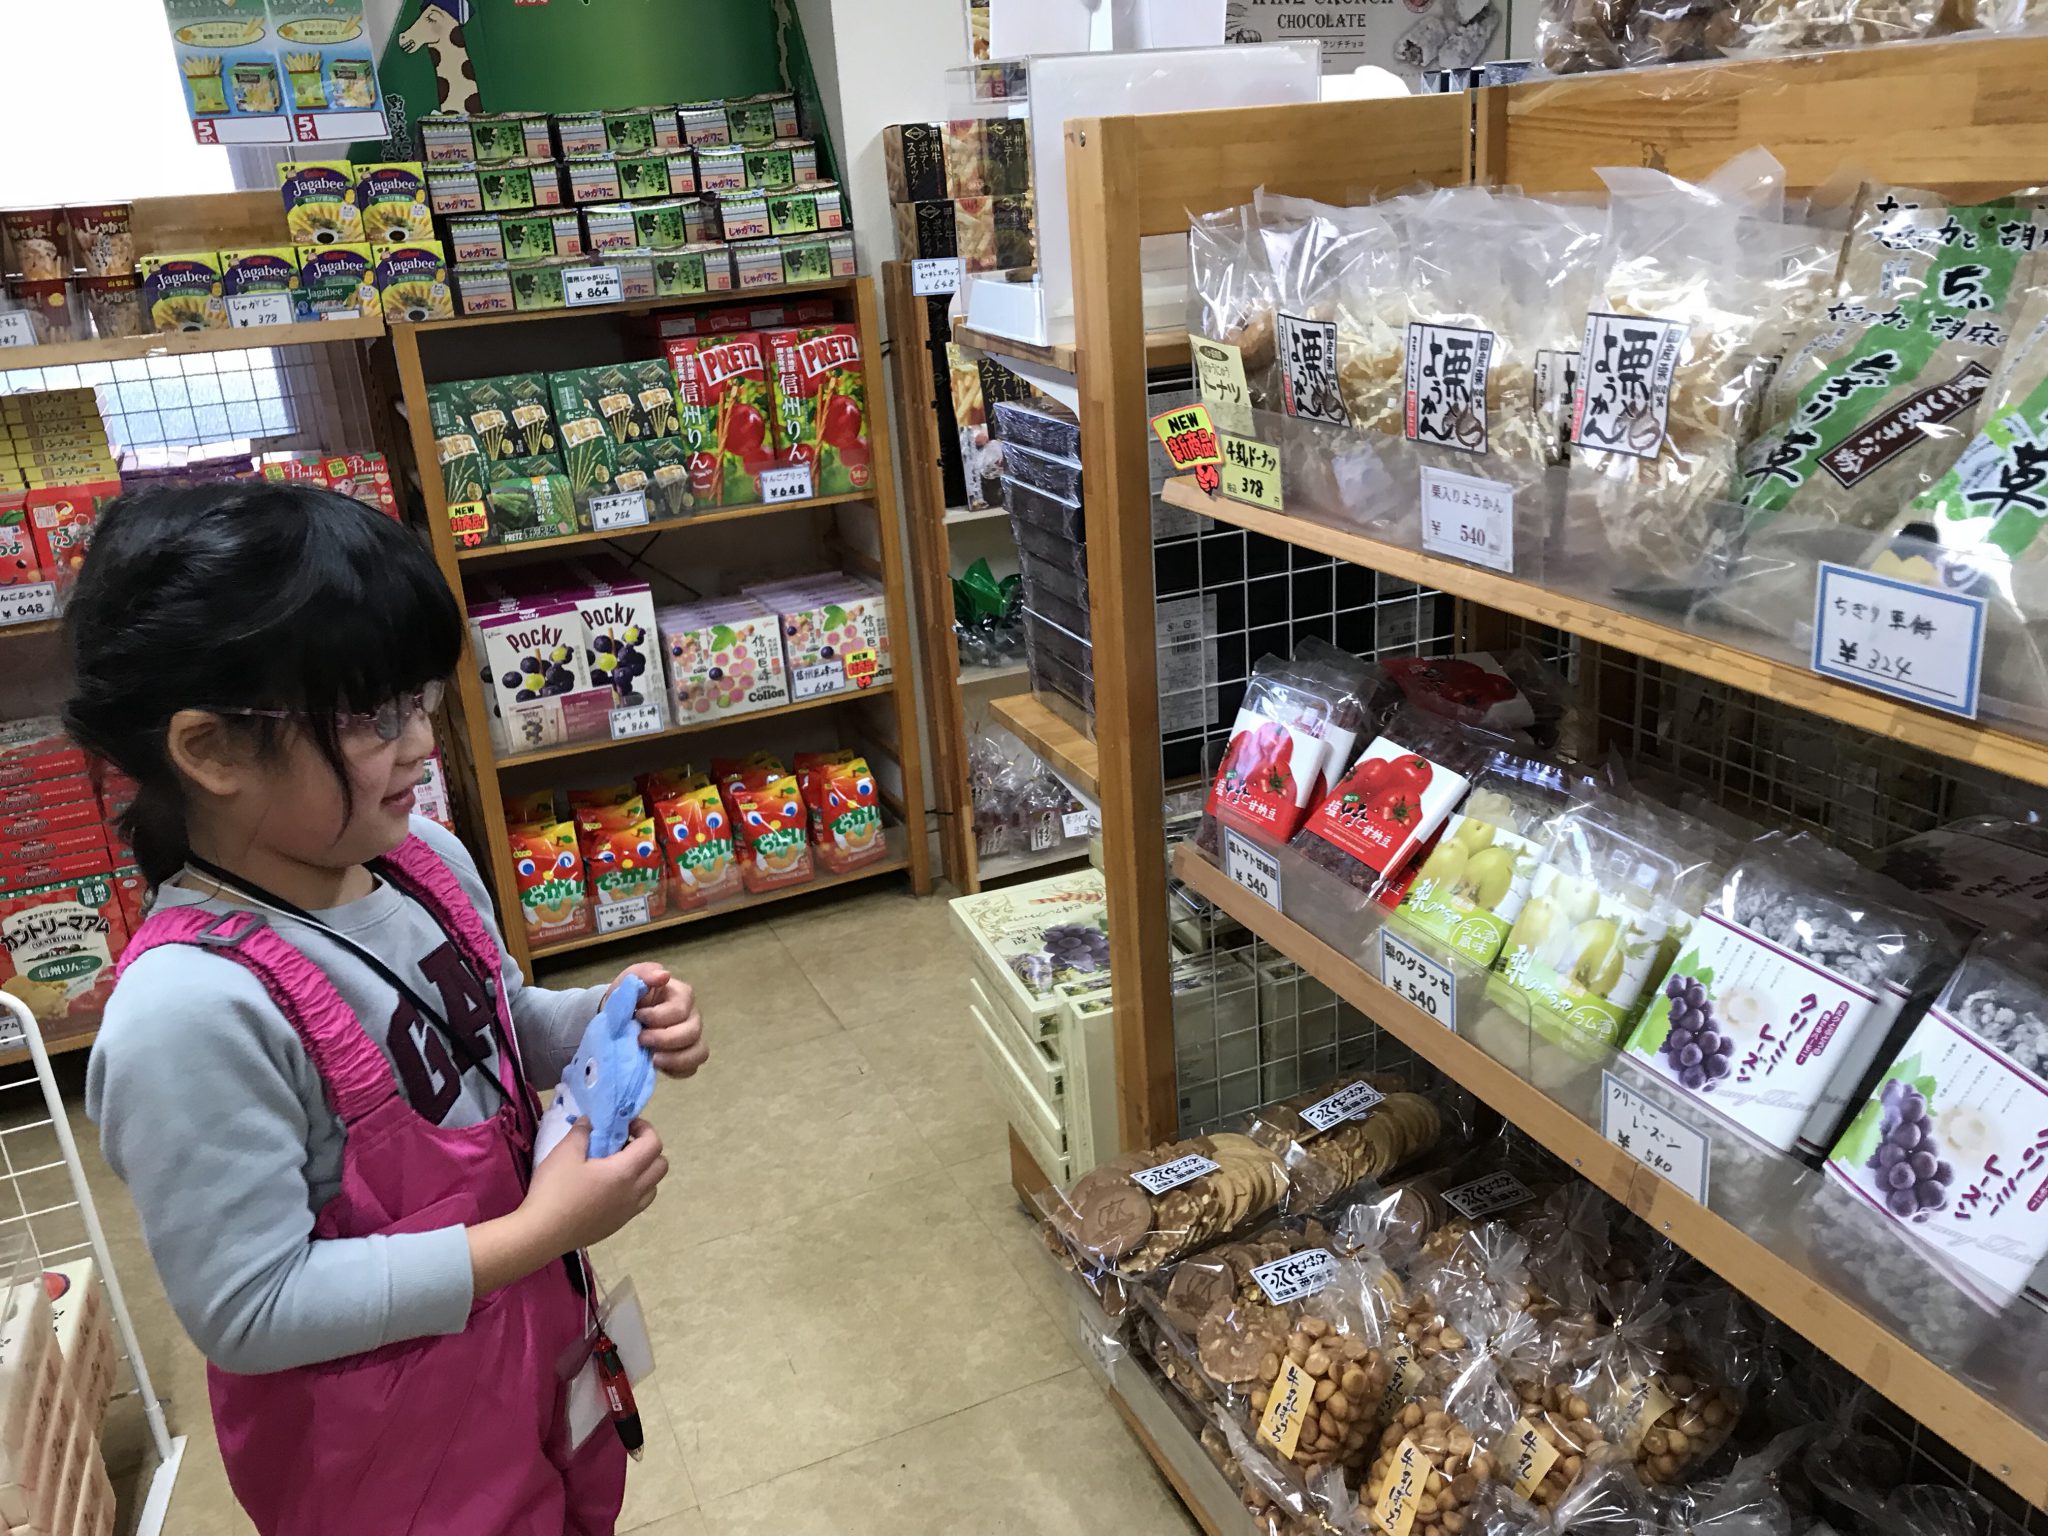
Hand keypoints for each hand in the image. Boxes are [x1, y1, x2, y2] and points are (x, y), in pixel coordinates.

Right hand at [469, 1119, 666, 1295]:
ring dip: (644, 1172)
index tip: (625, 1125)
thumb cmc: (555, 1190)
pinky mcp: (618, 1225)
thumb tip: (590, 1121)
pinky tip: (607, 1188)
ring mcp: (628, 1212)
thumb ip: (582, 1132)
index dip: (645, 1129)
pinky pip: (638, 1203)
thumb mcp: (565, 1153)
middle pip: (661, 1166)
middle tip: (623, 1144)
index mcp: (625, 1172)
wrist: (542, 1234)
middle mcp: (634, 1193)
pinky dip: (634, 1190)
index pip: (654, 1144)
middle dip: (648, 1149)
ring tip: (617, 1166)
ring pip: (652, 1187)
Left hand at [611, 962, 707, 1078]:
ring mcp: (692, 1038)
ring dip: (674, 1058)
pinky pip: (692, 1068)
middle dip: (664, 1038)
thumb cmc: (626, 999)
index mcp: (680, 995)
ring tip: (651, 1059)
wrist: (617, 1021)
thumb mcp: (627, 981)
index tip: (638, 1016)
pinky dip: (676, 1069)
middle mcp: (692, 1016)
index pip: (681, 1008)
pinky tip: (657, 1065)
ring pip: (698, 1051)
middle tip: (640, 1039)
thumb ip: (642, 973)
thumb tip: (664, 975)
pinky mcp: (686, 1057)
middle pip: (692, 1031)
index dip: (659, 1016)